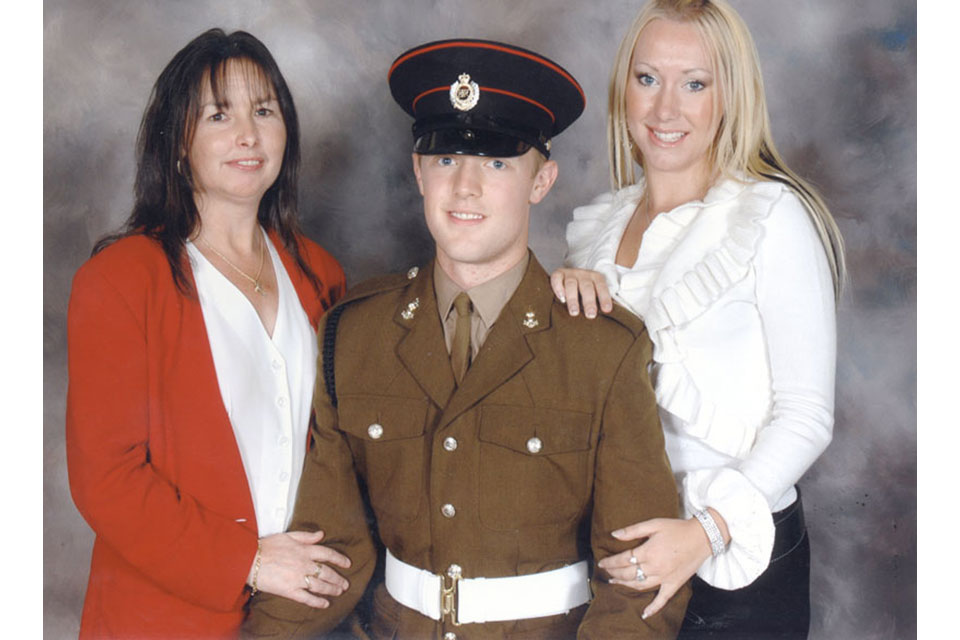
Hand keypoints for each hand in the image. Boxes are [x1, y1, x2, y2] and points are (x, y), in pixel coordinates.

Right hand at [249, 530, 351, 608]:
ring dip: (332, 589)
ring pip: (320, 586)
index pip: (328, 554)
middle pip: (327, 572)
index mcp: (305, 550)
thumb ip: (306, 536)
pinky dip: (318, 602)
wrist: (248, 559)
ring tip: (339, 592)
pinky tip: (325, 604)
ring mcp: (298, 578)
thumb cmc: (266, 546)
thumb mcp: (288, 536)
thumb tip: (321, 534)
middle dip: (338, 579)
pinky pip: (307, 598)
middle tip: (345, 583)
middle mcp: (304, 564)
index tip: (347, 563)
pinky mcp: (289, 591)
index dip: (340, 559)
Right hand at [549, 268, 612, 318]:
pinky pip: (557, 278)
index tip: (606, 310)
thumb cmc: (584, 291)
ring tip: (574, 312)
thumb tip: (607, 316)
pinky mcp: (558, 273)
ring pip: (571, 284)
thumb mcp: (595, 293)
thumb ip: (599, 302)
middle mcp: (583, 274)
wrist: (570, 277)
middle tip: (590, 315)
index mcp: (596, 277)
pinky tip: (561, 298)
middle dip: (589, 301)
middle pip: (587, 287)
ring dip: (573, 299)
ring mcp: (570, 273)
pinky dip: (558, 288)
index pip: (601, 287)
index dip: (604, 298)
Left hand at [598, 517, 714, 618]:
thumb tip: (614, 535)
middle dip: (614, 573)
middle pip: (628, 574)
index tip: (601, 562)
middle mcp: (655, 567)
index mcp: (648, 552)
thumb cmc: (677, 528)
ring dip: (625, 585)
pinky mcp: (674, 584)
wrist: (702, 537)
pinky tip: (645, 613)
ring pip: (640, 586)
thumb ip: (633, 530)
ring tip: (615, 583)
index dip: (610, 562)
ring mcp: (664, 578)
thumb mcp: (654, 524)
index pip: (623, 560)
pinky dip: (653, 607)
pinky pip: (662, 599)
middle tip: (606, 572)